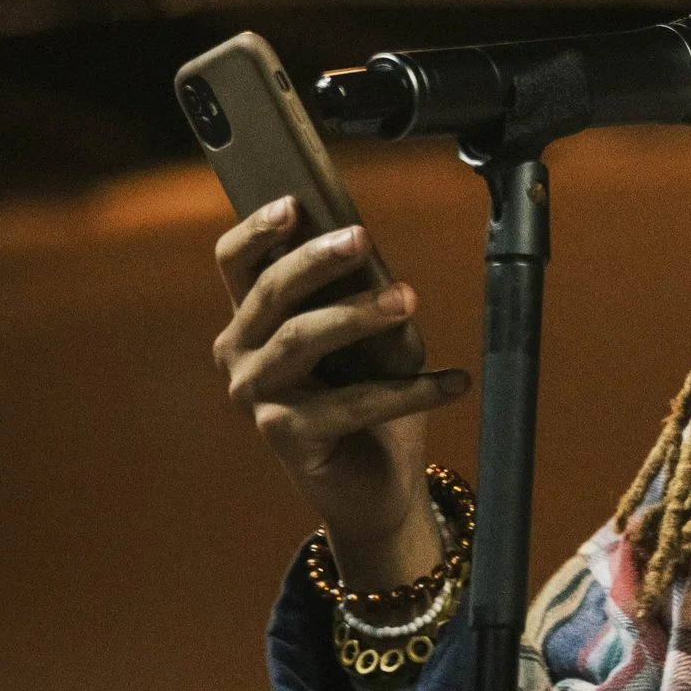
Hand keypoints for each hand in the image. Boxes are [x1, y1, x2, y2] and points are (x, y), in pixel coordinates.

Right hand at [211, 196, 469, 585]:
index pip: (236, 263)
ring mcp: (255, 395)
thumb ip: (369, 299)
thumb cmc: (372, 400)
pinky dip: (408, 390)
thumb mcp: (378, 339)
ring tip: (408, 300)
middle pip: (269, 291)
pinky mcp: (283, 435)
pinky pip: (350, 402)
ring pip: (301, 338)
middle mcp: (241, 353)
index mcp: (254, 319)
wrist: (377, 487)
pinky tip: (454, 383)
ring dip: (358, 314)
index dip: (257, 230)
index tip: (294, 203)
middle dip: (316, 259)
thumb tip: (382, 270)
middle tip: (361, 237)